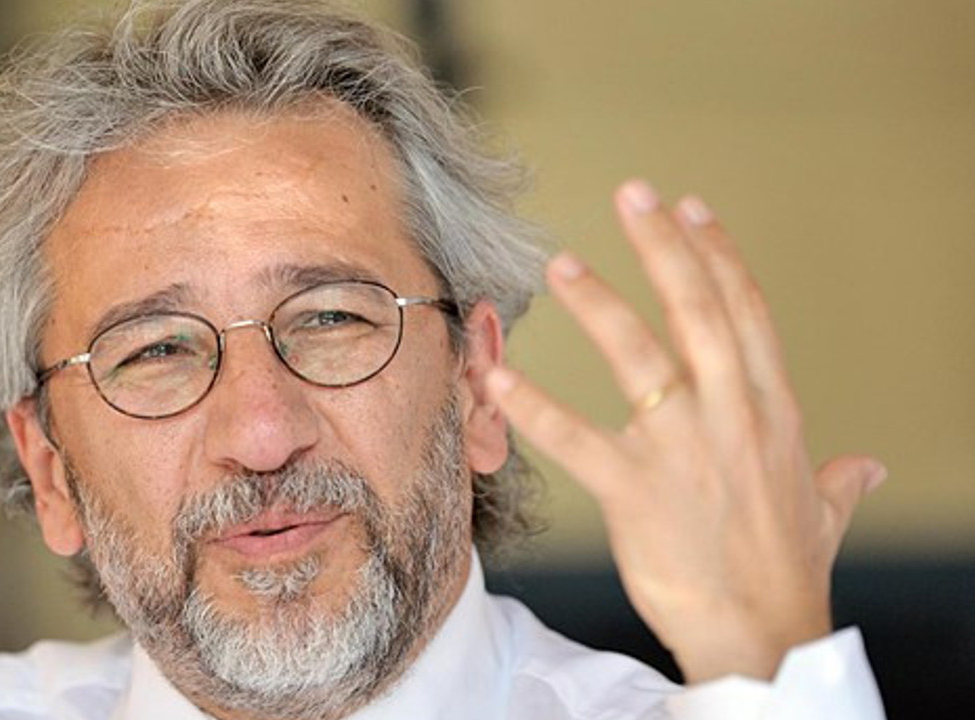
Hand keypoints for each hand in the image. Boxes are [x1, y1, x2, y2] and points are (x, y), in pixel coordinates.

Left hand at [485, 179, 885, 682]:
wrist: (760, 634)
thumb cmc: (786, 573)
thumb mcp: (822, 514)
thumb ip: (838, 480)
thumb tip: (868, 467)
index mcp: (772, 411)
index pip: (745, 312)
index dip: (716, 254)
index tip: (688, 209)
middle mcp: (731, 415)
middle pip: (699, 310)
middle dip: (663, 247)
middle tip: (631, 195)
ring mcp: (682, 449)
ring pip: (639, 356)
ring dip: (598, 305)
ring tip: (562, 264)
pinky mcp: (634, 489)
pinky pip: (574, 437)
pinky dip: (531, 404)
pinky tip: (496, 373)